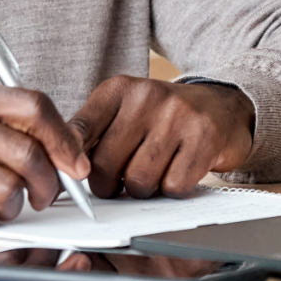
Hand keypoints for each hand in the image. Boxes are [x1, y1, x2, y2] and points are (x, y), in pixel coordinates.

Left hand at [69, 76, 254, 199]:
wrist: (221, 106)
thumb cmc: (163, 117)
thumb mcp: (123, 112)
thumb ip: (91, 134)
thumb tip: (59, 170)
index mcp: (118, 90)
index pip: (79, 132)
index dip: (70, 163)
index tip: (72, 178)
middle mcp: (146, 96)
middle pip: (105, 166)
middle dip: (109, 185)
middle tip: (122, 179)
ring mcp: (177, 115)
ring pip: (138, 181)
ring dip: (143, 189)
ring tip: (153, 171)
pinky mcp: (203, 137)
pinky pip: (172, 187)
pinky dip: (172, 190)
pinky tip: (177, 170)